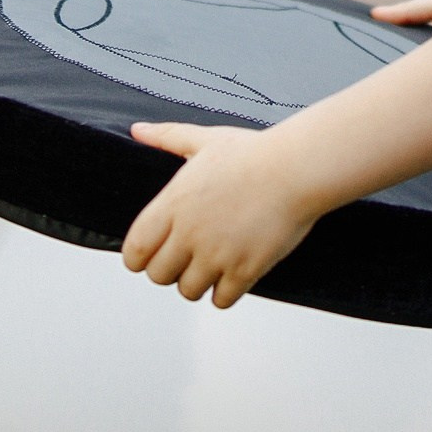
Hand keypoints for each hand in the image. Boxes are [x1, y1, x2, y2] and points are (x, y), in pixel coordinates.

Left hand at [122, 123, 320, 306]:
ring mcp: (217, 255)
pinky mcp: (245, 270)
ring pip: (188, 291)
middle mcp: (189, 234)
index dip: (139, 258)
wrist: (296, 169)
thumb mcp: (204, 140)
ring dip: (197, 282)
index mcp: (173, 204)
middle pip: (158, 276)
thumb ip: (166, 137)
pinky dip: (224, 293)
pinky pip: (221, 300)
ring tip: (210, 266)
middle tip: (185, 259)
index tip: (151, 254)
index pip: (134, 252)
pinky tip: (232, 276)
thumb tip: (138, 130)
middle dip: (169, 270)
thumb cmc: (254, 153)